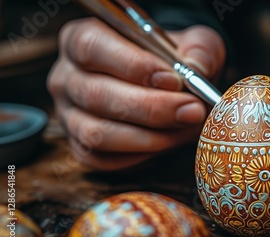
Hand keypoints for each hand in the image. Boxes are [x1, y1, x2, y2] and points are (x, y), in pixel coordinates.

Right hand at [47, 18, 224, 169]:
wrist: (166, 87)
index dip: (134, 65)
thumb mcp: (191, 43)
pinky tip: (167, 143)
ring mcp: (68, 115)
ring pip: (97, 133)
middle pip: (96, 95)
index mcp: (81, 38)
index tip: (175, 80)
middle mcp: (66, 77)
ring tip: (186, 129)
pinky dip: (140, 156)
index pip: (92, 47)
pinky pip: (103, 160)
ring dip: (150, 137)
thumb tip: (195, 69)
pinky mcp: (80, 147)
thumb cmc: (171, 62)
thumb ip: (197, 49)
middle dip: (152, 108)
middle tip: (192, 111)